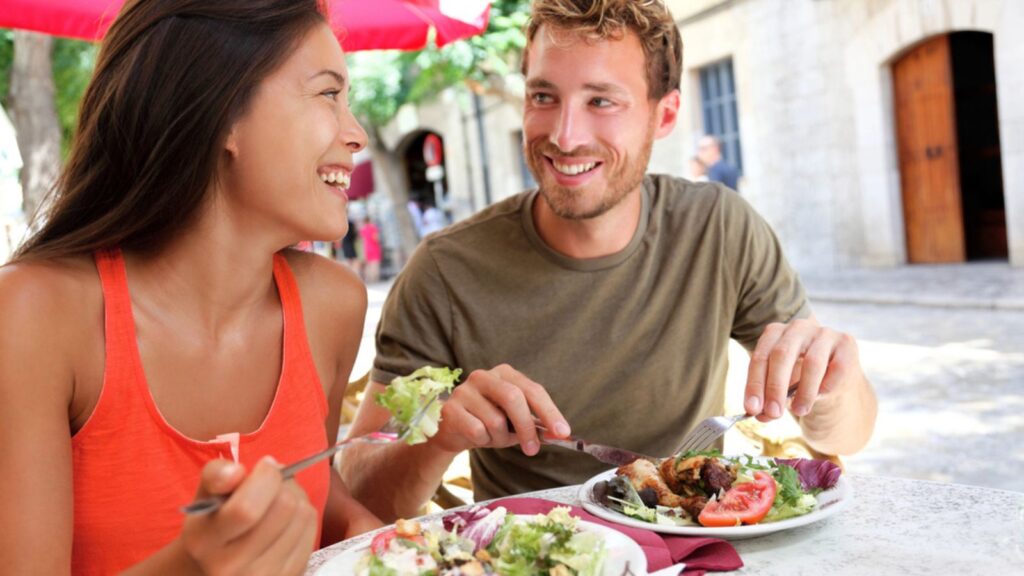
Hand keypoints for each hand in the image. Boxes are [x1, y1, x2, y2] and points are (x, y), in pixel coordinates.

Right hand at [179, 457, 318, 575]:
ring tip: (277, 500)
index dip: (266, 478)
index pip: (246, 509)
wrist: (221, 563)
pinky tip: (286, 519)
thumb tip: (236, 472)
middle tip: (272, 483)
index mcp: (204, 542)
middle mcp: (231, 568)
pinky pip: (312, 529)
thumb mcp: (205, 495)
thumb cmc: (215, 521)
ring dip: (297, 496)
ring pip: (303, 514)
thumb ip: (216, 475)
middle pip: (284, 507)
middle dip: (283, 483)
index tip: (265, 466)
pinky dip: (303, 515)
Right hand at [432, 364, 570, 455]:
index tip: (562, 432)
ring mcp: (465, 390)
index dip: (549, 411)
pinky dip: (482, 440)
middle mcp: (484, 376)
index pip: (533, 390)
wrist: (452, 431)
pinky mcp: (451, 409)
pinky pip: (477, 430)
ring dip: (500, 438)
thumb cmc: (487, 422)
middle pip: (514, 398)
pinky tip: (476, 437)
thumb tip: (559, 434)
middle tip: (532, 449)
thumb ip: (536, 425)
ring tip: (493, 437)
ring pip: (495, 420)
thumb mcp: (514, 422)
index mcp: (505, 373)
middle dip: (527, 427)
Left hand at [743, 317, 862, 421]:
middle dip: (775, 387)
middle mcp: (798, 327)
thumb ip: (769, 401)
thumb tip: (760, 414)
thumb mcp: (780, 390)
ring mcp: (824, 333)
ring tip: (799, 411)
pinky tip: (821, 396)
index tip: (752, 408)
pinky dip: (827, 386)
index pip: (760, 357)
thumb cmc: (799, 381)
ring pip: (812, 363)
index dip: (755, 384)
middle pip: (782, 354)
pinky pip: (837, 368)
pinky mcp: (847, 343)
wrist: (833, 379)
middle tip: (773, 413)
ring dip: (804, 392)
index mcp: (775, 333)